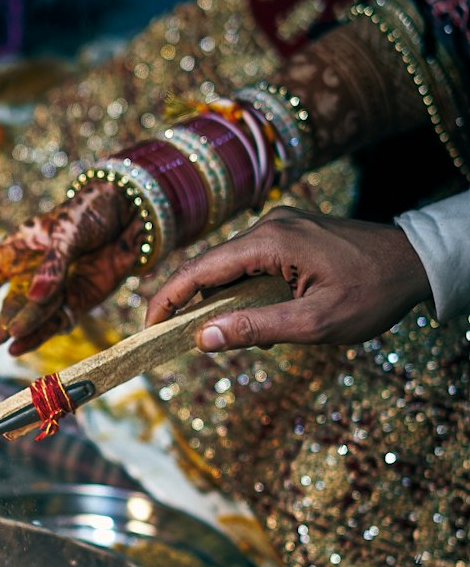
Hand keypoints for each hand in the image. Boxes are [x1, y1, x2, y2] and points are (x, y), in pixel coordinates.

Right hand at [0, 179, 144, 354]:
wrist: (131, 212)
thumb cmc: (90, 211)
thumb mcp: (67, 230)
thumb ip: (53, 263)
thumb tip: (37, 297)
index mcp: (17, 249)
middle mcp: (30, 274)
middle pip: (10, 301)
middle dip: (5, 318)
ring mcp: (53, 290)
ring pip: (34, 314)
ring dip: (24, 327)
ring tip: (11, 342)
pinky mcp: (76, 302)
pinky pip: (56, 322)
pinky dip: (42, 334)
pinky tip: (23, 346)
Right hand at [145, 208, 432, 348]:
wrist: (419, 263)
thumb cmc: (373, 293)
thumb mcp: (314, 323)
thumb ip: (255, 329)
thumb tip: (202, 338)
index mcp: (271, 241)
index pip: (200, 270)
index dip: (167, 300)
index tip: (147, 329)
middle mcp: (271, 226)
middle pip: (210, 267)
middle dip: (190, 305)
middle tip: (172, 340)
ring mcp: (282, 227)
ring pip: (231, 268)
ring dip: (223, 303)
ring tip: (230, 337)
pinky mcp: (292, 235)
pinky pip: (252, 265)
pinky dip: (245, 294)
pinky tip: (260, 320)